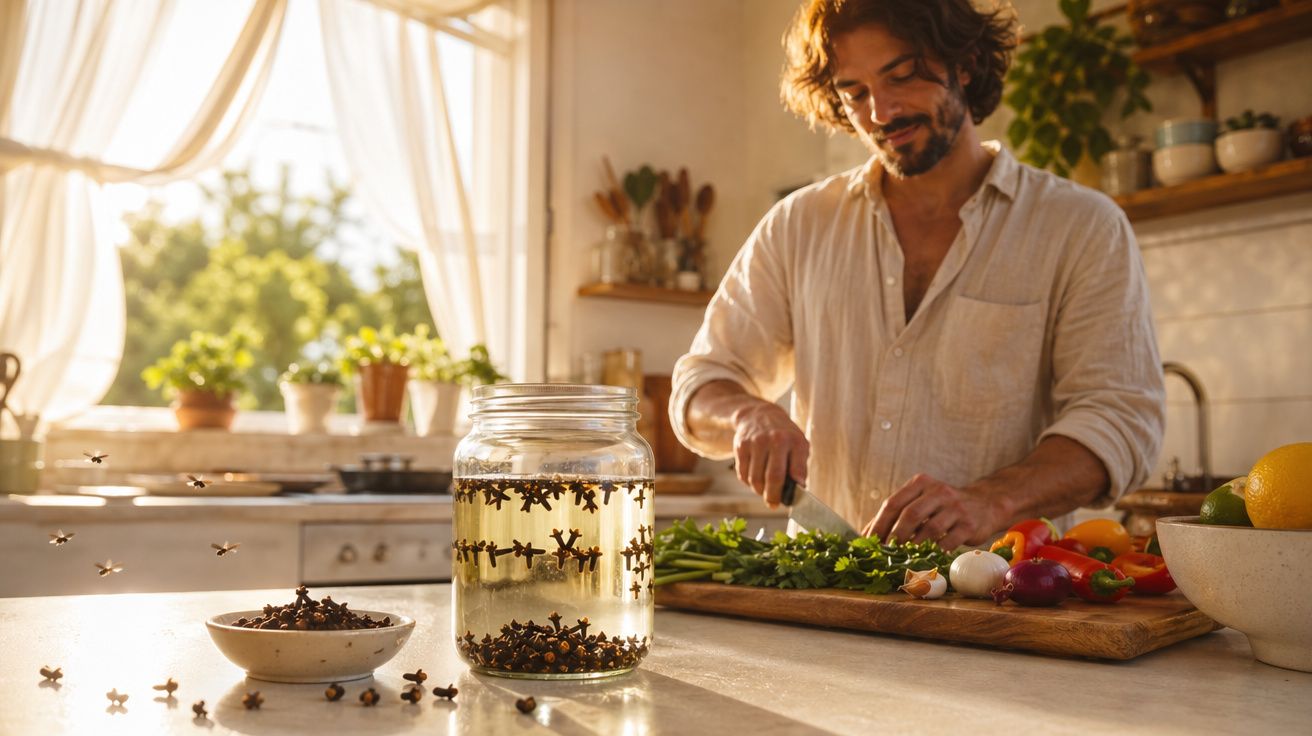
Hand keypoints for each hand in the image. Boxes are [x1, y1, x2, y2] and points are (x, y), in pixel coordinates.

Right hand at [731, 399, 808, 508]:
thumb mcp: (799, 444)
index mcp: (793, 440)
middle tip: (773, 504)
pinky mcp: (741, 446)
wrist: (759, 415)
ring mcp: (755, 442)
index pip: (795, 472)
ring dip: (759, 490)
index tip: (791, 500)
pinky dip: (748, 483)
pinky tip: (755, 479)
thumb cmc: (784, 435)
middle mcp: (774, 440)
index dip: (794, 490)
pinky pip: (743, 474)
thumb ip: (800, 465)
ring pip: (755, 479)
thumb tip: (798, 488)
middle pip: (773, 478)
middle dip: (773, 496)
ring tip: (764, 490)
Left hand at [861, 473, 1001, 549]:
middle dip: (895, 536)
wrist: (986, 504)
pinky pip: (949, 540)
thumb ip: (897, 514)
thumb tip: (866, 534)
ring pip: (930, 528)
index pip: (894, 503)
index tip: (869, 541)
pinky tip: (927, 559)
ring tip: (903, 558)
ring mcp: (956, 507)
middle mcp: (939, 491)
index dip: (879, 524)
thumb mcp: (921, 501)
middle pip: (910, 514)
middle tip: (885, 552)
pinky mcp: (969, 524)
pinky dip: (935, 552)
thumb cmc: (944, 506)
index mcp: (921, 483)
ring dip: (914, 546)